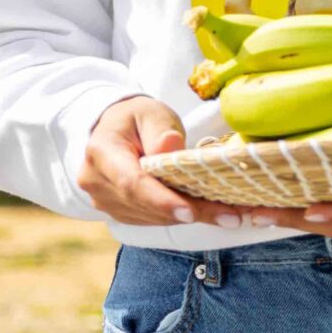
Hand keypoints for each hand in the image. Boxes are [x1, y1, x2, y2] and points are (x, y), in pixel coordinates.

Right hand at [78, 97, 250, 228]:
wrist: (115, 130)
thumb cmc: (136, 118)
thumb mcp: (151, 112)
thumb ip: (160, 131)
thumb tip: (170, 148)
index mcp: (102, 152)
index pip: (132, 182)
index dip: (161, 200)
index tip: (190, 212)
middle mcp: (98, 182)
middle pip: (147, 205)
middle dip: (191, 212)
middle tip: (232, 216)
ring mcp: (106, 201)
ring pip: (153, 217)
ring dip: (194, 218)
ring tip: (233, 215)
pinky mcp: (121, 211)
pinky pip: (154, 219)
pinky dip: (184, 217)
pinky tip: (215, 213)